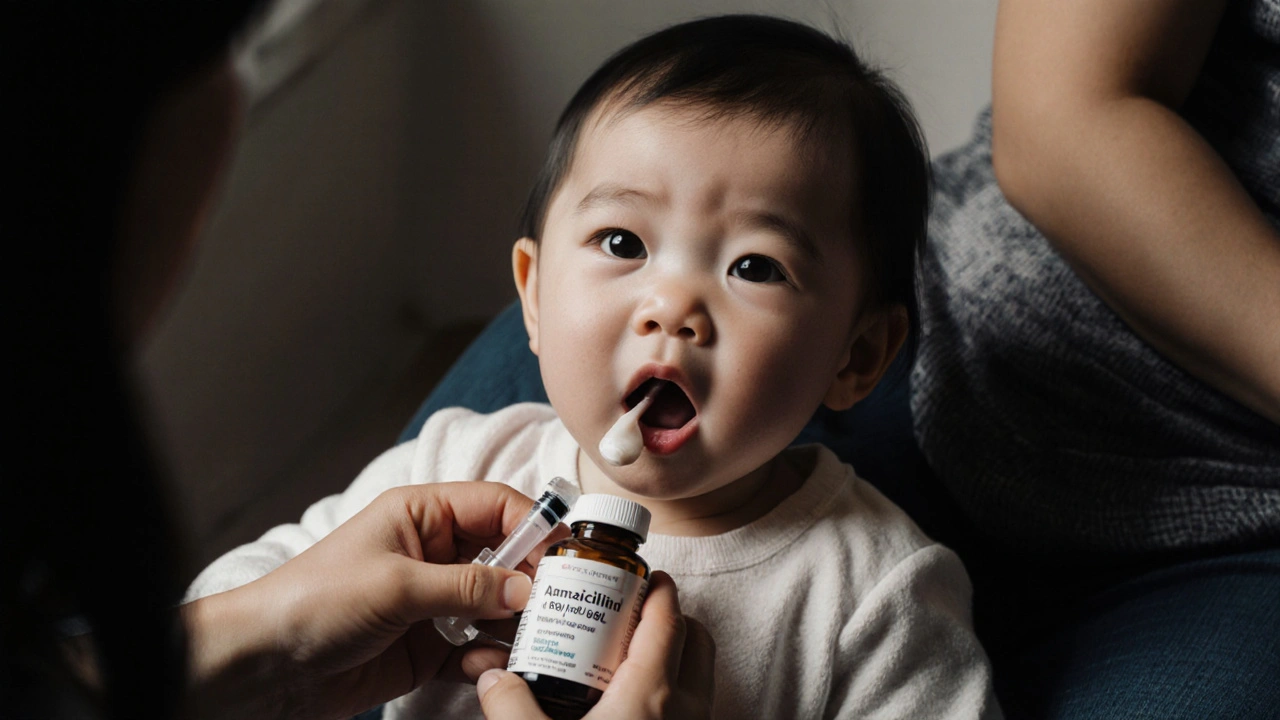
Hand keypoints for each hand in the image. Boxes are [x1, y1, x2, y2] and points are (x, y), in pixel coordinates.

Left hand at [182, 482, 561, 719]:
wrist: (266, 667)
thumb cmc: (315, 602)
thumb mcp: (397, 586)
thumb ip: (467, 587)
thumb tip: (527, 589)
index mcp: (422, 515)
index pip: (497, 505)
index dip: (536, 526)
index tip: (567, 557)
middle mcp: (434, 553)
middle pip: (507, 556)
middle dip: (533, 581)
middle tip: (561, 606)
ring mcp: (434, 601)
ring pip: (497, 606)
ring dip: (516, 625)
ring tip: (530, 643)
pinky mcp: (429, 645)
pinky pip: (478, 646)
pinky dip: (489, 656)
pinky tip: (486, 666)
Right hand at [475, 571, 715, 718]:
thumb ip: (510, 703)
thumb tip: (492, 675)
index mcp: (652, 695)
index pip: (668, 619)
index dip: (657, 588)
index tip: (641, 572)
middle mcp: (684, 710)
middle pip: (692, 639)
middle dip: (666, 617)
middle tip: (629, 611)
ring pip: (695, 675)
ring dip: (669, 655)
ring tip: (624, 654)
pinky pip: (688, 708)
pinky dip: (668, 691)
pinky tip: (625, 700)